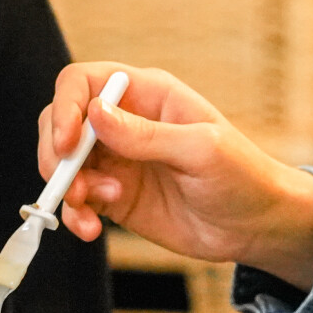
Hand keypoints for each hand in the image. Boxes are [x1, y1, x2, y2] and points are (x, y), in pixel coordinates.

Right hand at [39, 62, 312, 289]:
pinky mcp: (114, 196)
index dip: (66, 107)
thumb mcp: (201, 150)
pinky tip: (91, 230)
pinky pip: (77, 199)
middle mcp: (125, 122)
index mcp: (148, 94)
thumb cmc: (242, 175)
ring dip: (67, 188)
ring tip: (95, 211)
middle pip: (63, 121)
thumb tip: (95, 113)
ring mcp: (117, 160)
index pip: (83, 82)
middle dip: (55, 153)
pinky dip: (73, 214)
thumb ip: (147, 135)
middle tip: (69, 185)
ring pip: (64, 164)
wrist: (257, 227)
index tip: (68, 144)